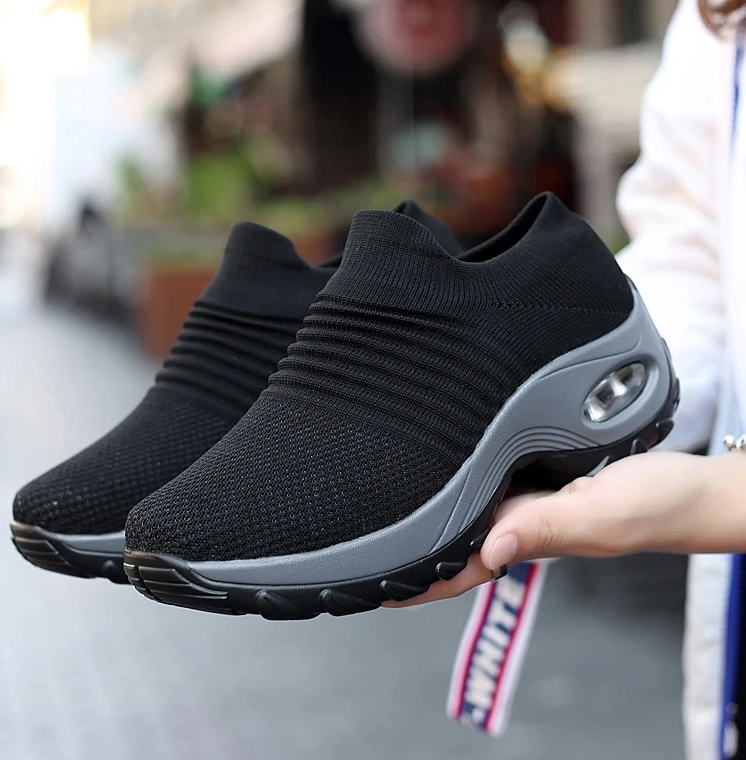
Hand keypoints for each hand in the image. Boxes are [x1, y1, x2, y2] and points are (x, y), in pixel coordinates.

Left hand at [386, 451, 713, 607]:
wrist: (690, 486)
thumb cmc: (658, 508)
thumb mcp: (602, 518)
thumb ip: (548, 529)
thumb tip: (490, 548)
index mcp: (528, 540)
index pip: (458, 569)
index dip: (413, 579)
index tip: (369, 582)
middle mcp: (522, 523)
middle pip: (454, 540)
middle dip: (410, 545)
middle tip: (361, 537)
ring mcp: (531, 501)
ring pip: (471, 511)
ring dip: (434, 513)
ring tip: (387, 504)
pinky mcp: (542, 477)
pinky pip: (495, 483)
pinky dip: (467, 482)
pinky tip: (449, 470)